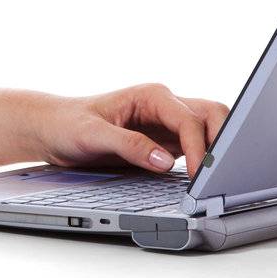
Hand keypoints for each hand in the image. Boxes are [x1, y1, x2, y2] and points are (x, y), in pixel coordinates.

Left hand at [23, 83, 231, 180]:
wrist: (52, 128)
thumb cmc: (68, 124)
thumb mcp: (93, 135)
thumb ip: (129, 145)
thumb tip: (164, 161)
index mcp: (151, 96)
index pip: (189, 120)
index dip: (199, 148)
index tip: (199, 175)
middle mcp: (164, 106)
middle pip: (213, 115)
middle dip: (224, 141)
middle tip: (220, 176)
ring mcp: (168, 124)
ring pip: (211, 129)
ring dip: (219, 150)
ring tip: (216, 180)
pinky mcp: (166, 142)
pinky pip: (198, 148)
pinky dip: (207, 161)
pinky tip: (203, 182)